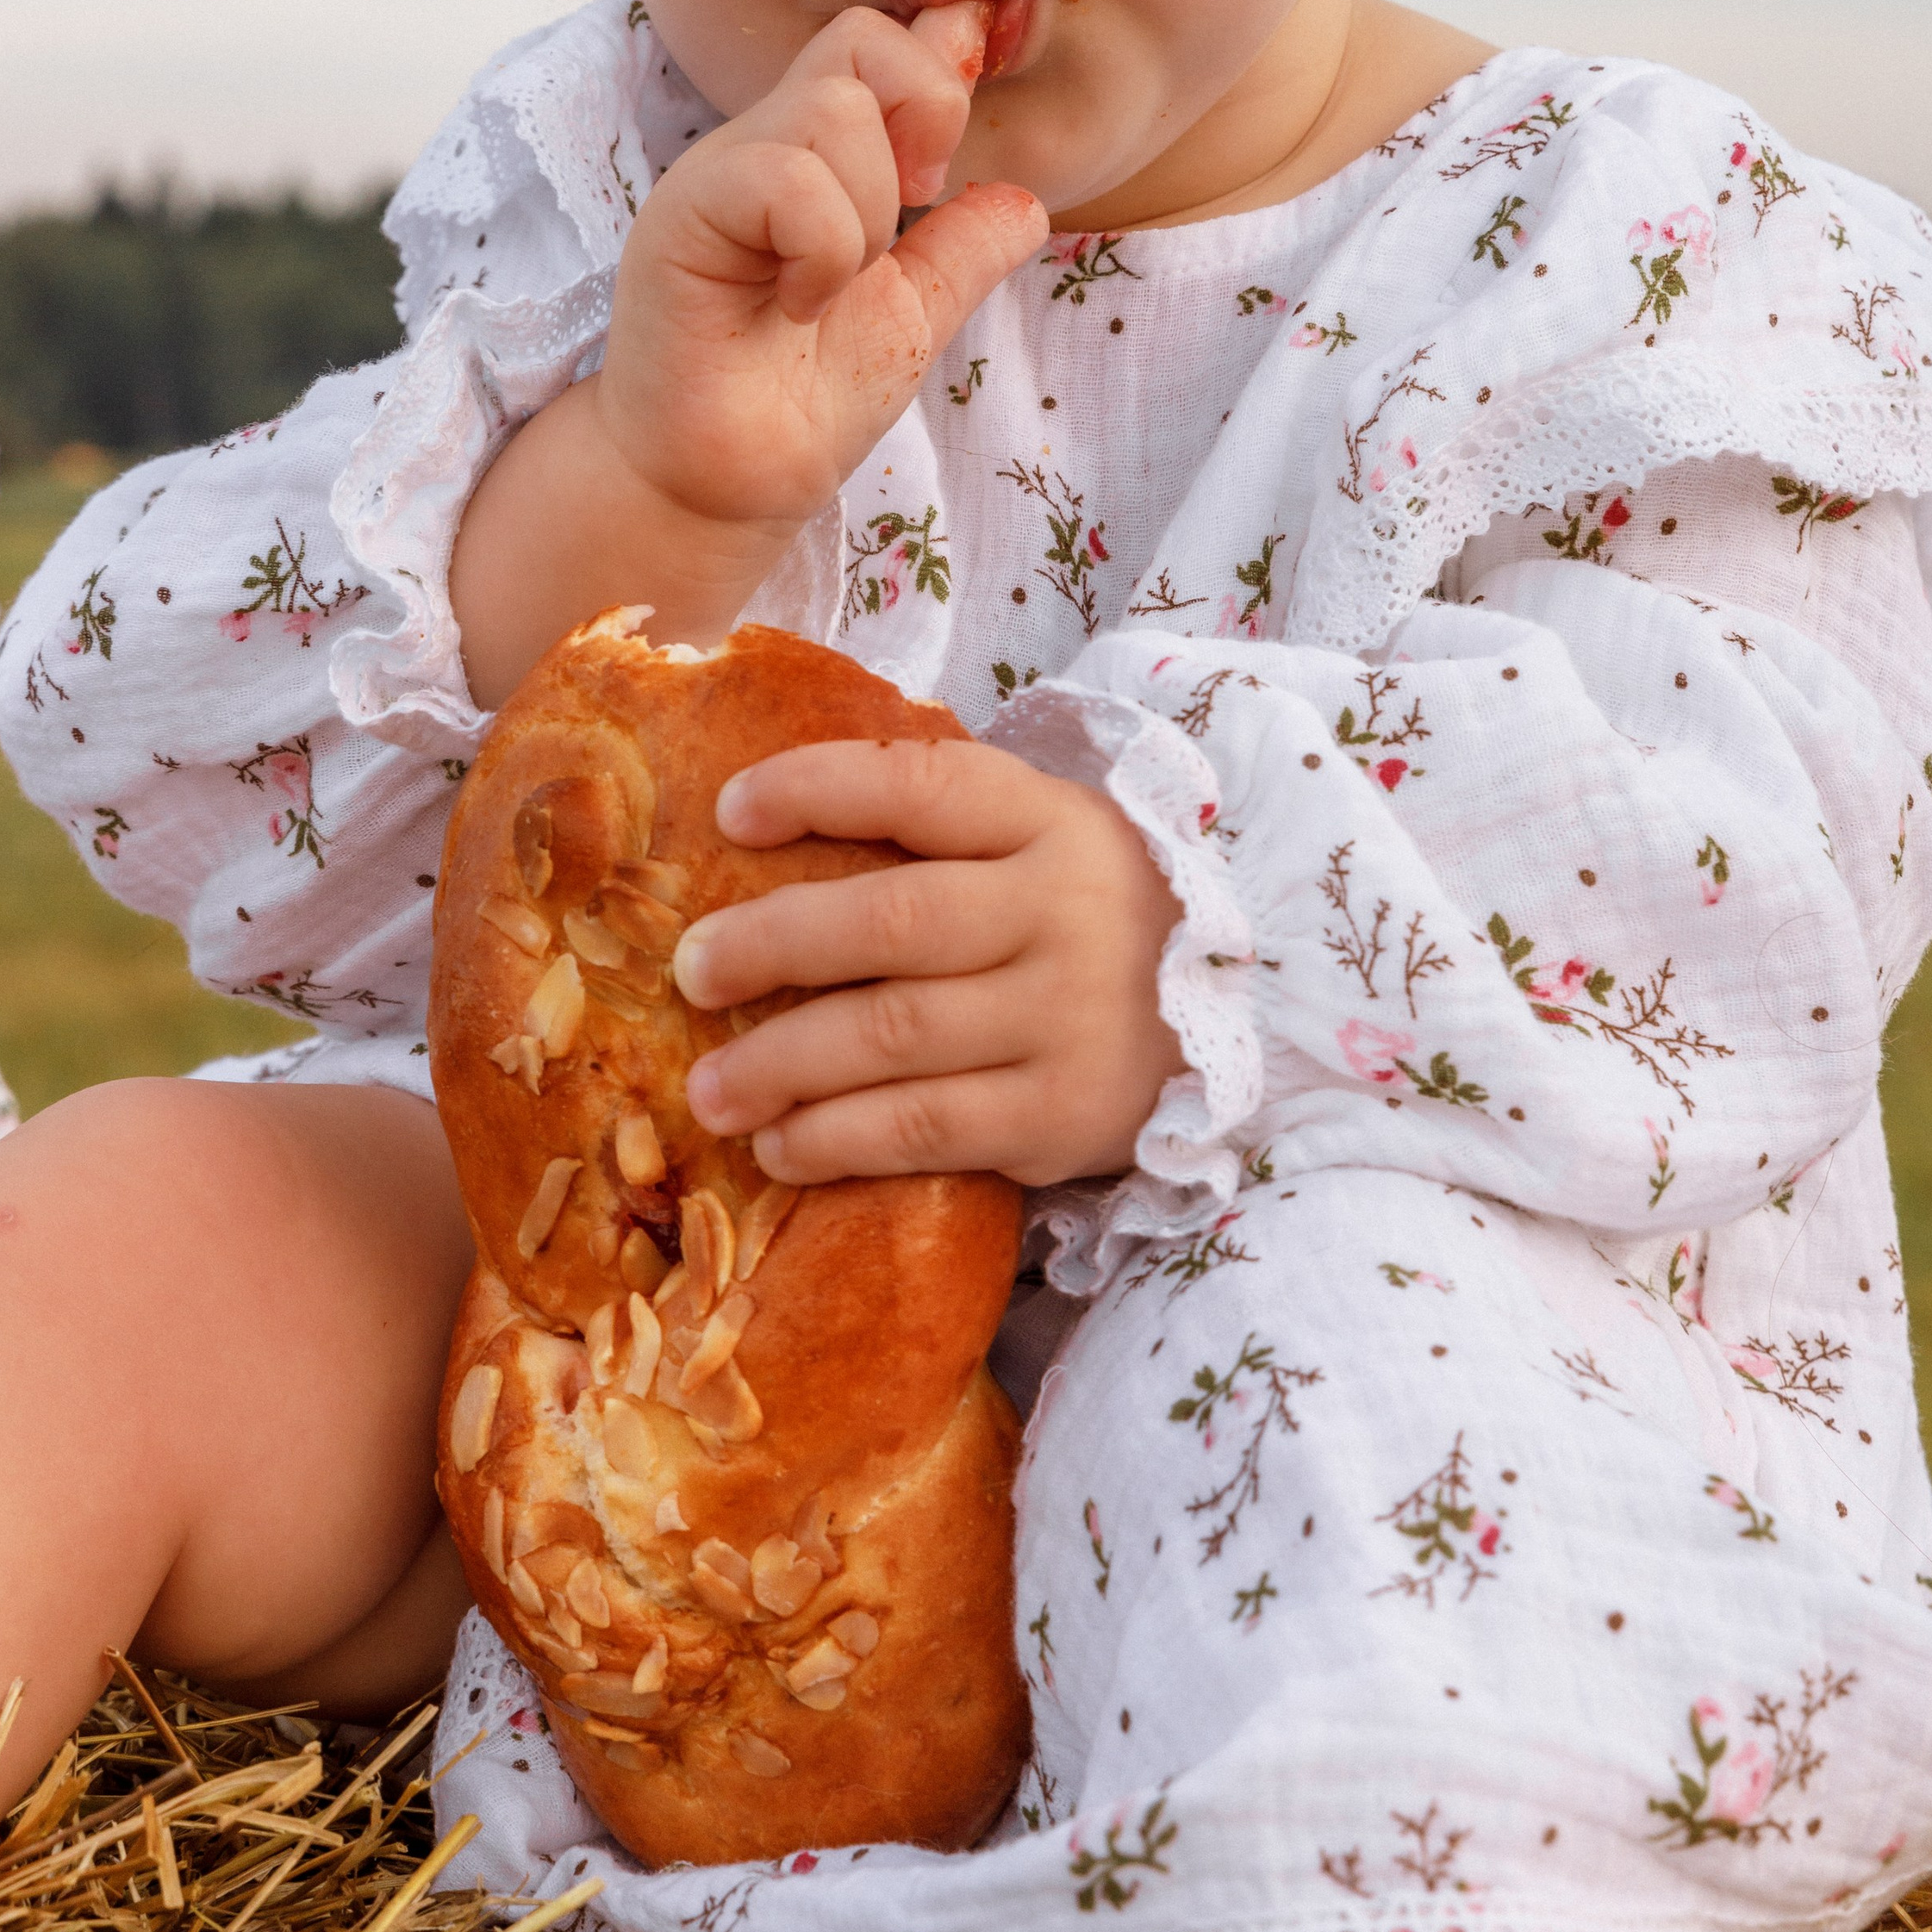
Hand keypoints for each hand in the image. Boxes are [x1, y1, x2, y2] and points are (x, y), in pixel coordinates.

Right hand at [451, 4, 1046, 700]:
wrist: (729, 482)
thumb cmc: (802, 400)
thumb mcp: (914, 313)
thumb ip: (964, 248)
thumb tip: (1028, 200)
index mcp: (819, 157)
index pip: (881, 44)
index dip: (942, 58)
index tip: (948, 166)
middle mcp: (766, 146)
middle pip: (863, 39)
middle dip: (923, 122)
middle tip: (908, 216)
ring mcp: (720, 174)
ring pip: (833, 108)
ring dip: (867, 212)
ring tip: (833, 287)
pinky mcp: (683, 215)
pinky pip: (782, 174)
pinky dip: (821, 247)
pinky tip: (798, 305)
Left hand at [676, 739, 1183, 1187]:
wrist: (1240, 1015)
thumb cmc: (1091, 915)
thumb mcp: (1042, 839)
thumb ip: (937, 830)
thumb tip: (758, 831)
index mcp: (1049, 819)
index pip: (921, 785)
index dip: (816, 788)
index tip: (729, 812)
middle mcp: (1063, 910)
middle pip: (892, 921)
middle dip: (773, 944)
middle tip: (691, 971)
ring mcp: (1067, 1017)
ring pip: (894, 1036)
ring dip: (782, 1063)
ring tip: (709, 1089)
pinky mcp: (1063, 1116)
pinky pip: (926, 1128)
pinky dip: (838, 1140)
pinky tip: (781, 1145)